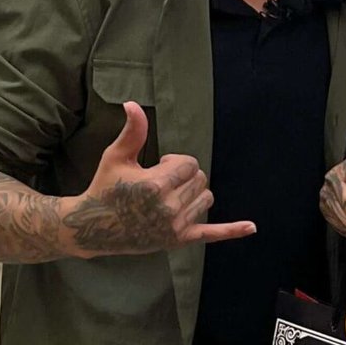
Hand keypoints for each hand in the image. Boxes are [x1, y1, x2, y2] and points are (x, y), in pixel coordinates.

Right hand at [61, 104, 255, 255]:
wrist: (94, 227)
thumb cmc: (104, 188)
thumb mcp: (116, 157)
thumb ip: (132, 132)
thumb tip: (132, 104)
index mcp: (156, 185)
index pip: (190, 164)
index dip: (175, 162)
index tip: (157, 167)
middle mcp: (169, 207)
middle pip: (200, 179)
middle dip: (184, 175)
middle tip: (159, 182)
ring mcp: (175, 226)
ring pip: (205, 198)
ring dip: (194, 193)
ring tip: (169, 196)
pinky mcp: (178, 240)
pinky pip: (211, 234)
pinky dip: (232, 230)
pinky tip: (251, 227)